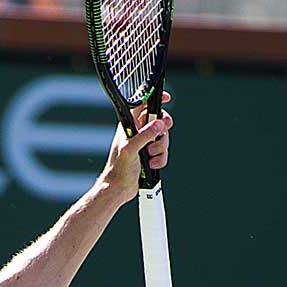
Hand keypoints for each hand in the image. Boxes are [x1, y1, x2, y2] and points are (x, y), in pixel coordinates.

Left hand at [99, 92, 172, 206]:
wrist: (119, 188)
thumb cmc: (118, 168)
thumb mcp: (130, 149)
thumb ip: (144, 135)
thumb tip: (159, 124)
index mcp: (130, 125)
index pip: (143, 105)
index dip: (155, 99)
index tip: (167, 98)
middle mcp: (138, 132)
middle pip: (160, 121)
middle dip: (163, 129)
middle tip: (161, 134)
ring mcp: (145, 144)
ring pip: (164, 138)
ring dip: (160, 148)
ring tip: (149, 156)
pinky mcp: (150, 155)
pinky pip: (163, 152)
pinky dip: (160, 159)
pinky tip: (151, 164)